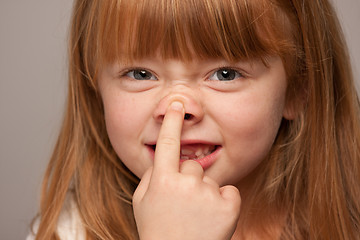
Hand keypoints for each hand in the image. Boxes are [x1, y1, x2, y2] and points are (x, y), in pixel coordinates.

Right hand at [132, 101, 240, 239]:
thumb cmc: (158, 230)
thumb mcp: (141, 203)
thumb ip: (150, 176)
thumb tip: (162, 159)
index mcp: (162, 181)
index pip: (167, 143)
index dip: (172, 122)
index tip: (177, 105)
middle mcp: (185, 183)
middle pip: (192, 166)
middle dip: (188, 180)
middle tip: (183, 205)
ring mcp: (208, 194)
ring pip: (209, 180)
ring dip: (205, 194)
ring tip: (196, 216)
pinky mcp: (229, 206)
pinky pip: (228, 192)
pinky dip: (223, 203)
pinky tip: (213, 219)